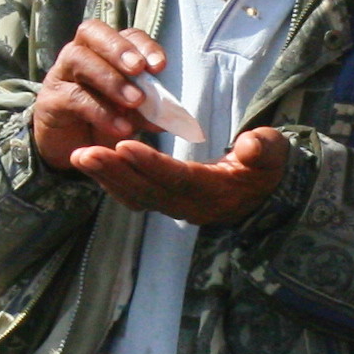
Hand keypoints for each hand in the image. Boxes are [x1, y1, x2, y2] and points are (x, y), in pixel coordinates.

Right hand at [31, 22, 169, 173]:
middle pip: (92, 32)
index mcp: (104, 50)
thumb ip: (149, 109)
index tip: (160, 66)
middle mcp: (79, 53)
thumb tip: (174, 116)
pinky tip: (120, 126)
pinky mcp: (50, 100)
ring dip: (110, 78)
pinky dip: (100, 110)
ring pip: (79, 59)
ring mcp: (61, 74)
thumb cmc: (103, 121)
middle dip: (119, 48)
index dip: (143, 45)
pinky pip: (74, 96)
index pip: (125, 34)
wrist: (70, 148)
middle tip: (139, 69)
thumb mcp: (131, 113)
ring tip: (134, 100)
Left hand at [75, 126, 290, 224]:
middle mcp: (192, 206)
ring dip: (107, 178)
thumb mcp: (274, 153)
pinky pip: (135, 197)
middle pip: (147, 191)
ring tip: (79, 157)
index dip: (150, 164)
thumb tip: (249, 145)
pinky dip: (112, 182)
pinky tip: (92, 165)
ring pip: (136, 197)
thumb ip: (264, 148)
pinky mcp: (167, 204)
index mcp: (216, 192)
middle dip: (115, 172)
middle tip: (84, 152)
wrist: (267, 194)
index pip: (178, 179)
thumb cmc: (268, 166)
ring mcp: (177, 208)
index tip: (124, 145)